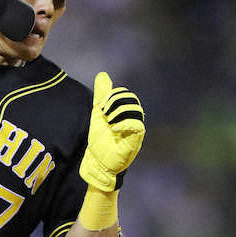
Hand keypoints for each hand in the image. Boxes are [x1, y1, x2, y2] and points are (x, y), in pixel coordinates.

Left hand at [79, 72, 144, 191]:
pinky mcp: (135, 140)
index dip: (113, 95)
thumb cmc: (100, 140)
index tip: (101, 107)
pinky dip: (124, 123)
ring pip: (136, 110)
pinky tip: (114, 128)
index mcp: (125, 112)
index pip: (125, 94)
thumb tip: (103, 75)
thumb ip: (102, 95)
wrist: (97, 161)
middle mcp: (132, 119)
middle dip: (115, 101)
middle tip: (104, 113)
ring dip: (119, 112)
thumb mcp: (98, 113)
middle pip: (132, 99)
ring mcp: (135, 130)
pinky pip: (137, 125)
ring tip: (109, 121)